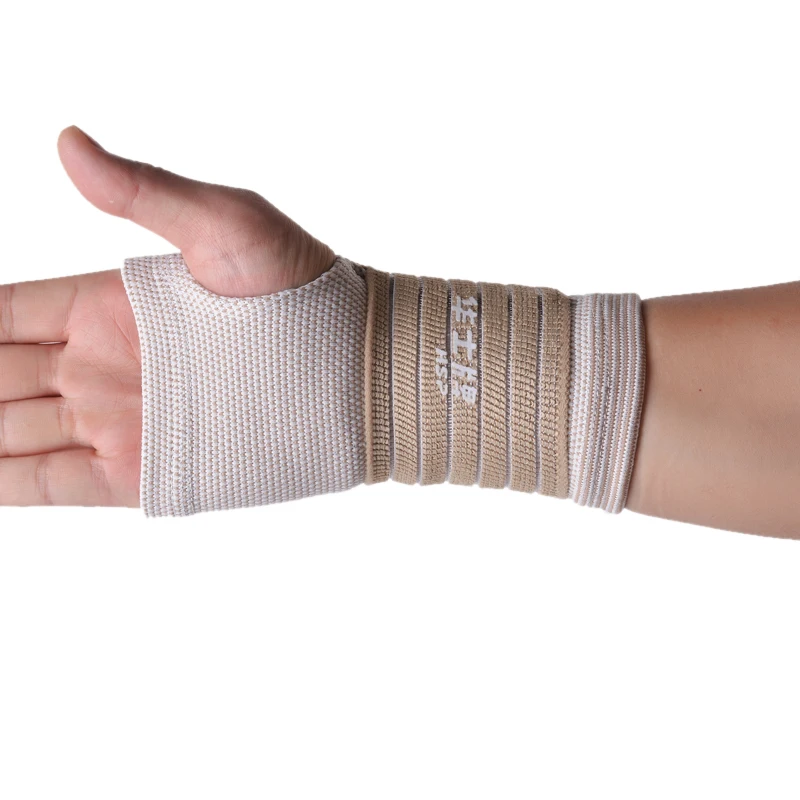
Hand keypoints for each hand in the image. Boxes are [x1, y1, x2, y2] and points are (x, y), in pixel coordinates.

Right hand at [0, 126, 335, 506]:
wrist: (357, 368)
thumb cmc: (302, 291)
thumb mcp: (227, 225)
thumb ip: (144, 192)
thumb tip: (68, 140)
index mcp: (106, 305)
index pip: (2, 312)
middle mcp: (98, 366)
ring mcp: (114, 421)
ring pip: (7, 432)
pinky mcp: (139, 473)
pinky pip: (47, 483)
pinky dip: (0, 481)